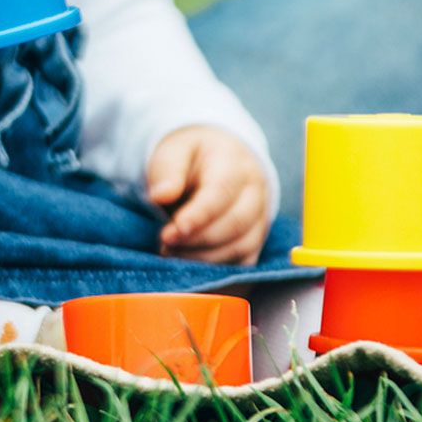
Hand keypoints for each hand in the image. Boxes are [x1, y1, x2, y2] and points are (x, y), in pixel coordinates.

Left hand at [146, 125, 269, 264]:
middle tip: (165, 244)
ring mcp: (260, 217)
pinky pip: (244, 263)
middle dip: (196, 240)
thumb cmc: (192, 158)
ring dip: (204, 258)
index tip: (170, 233)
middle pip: (234, 223)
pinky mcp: (256, 240)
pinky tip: (191, 266)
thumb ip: (167, 170)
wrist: (218, 160)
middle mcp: (255, 191)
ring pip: (241, 247)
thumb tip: (161, 195)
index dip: (198, 216)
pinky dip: (217, 271)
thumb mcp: (174, 151)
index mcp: (234, 163)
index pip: (222, 191)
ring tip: (172, 254)